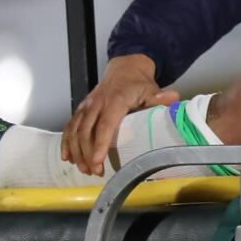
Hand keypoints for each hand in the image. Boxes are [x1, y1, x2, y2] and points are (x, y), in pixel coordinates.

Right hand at [60, 54, 175, 176]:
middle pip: (87, 131)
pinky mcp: (81, 109)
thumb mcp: (152, 90)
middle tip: (95, 172)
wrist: (125, 69)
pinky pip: (70, 126)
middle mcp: (97, 103)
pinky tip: (67, 158)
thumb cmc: (140, 84)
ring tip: (84, 169)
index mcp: (115, 100)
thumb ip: (160, 98)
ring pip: (75, 130)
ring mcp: (86, 106)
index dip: (100, 144)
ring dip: (77, 151)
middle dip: (87, 153)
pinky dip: (66, 142)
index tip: (97, 160)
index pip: (105, 125)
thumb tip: (174, 100)